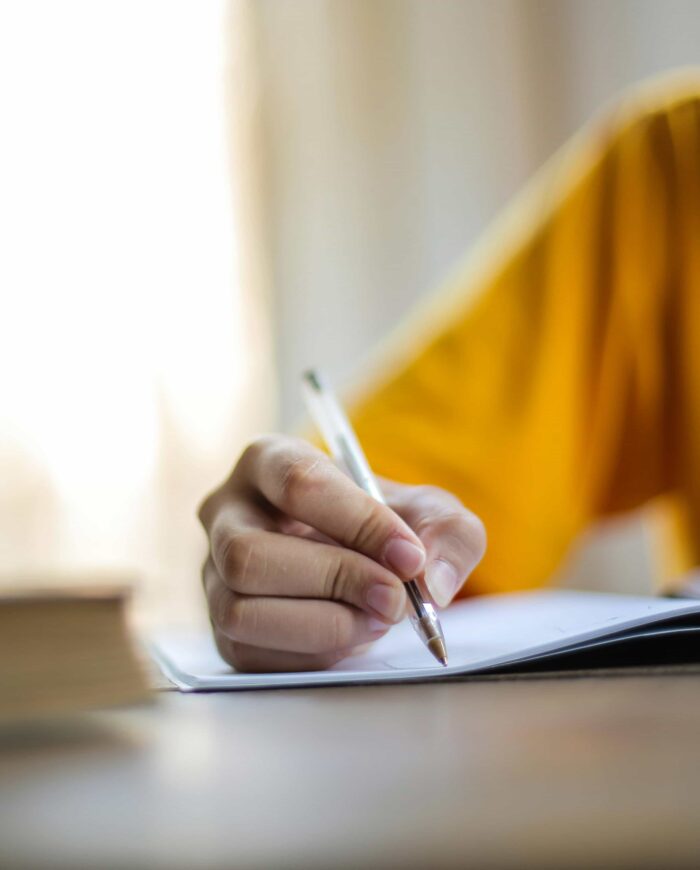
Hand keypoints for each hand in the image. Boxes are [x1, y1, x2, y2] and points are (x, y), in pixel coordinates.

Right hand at [198, 435, 485, 671]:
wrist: (362, 560)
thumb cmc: (385, 525)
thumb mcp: (430, 513)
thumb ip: (448, 533)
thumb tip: (432, 583)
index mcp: (269, 460)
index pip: (297, 483)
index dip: (357, 523)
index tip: (409, 556)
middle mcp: (226, 512)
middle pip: (250, 554)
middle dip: (333, 582)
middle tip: (394, 599)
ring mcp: (213, 572)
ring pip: (240, 610)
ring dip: (321, 625)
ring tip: (376, 619)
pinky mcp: (221, 626)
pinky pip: (248, 653)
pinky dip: (310, 653)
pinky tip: (350, 636)